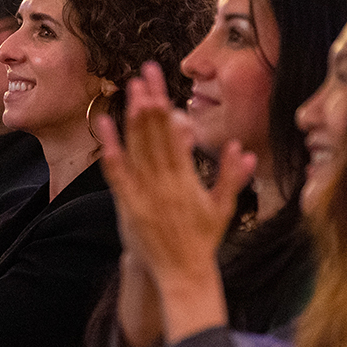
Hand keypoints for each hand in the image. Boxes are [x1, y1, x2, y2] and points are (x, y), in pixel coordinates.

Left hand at [96, 62, 248, 335]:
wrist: (184, 273)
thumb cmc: (202, 241)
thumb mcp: (223, 208)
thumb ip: (231, 176)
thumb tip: (241, 148)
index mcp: (187, 179)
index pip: (175, 134)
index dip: (165, 106)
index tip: (158, 83)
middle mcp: (166, 182)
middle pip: (156, 134)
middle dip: (149, 102)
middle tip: (143, 73)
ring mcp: (147, 194)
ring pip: (138, 149)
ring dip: (133, 118)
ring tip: (129, 90)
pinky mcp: (130, 207)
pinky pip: (119, 175)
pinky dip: (112, 150)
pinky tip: (105, 128)